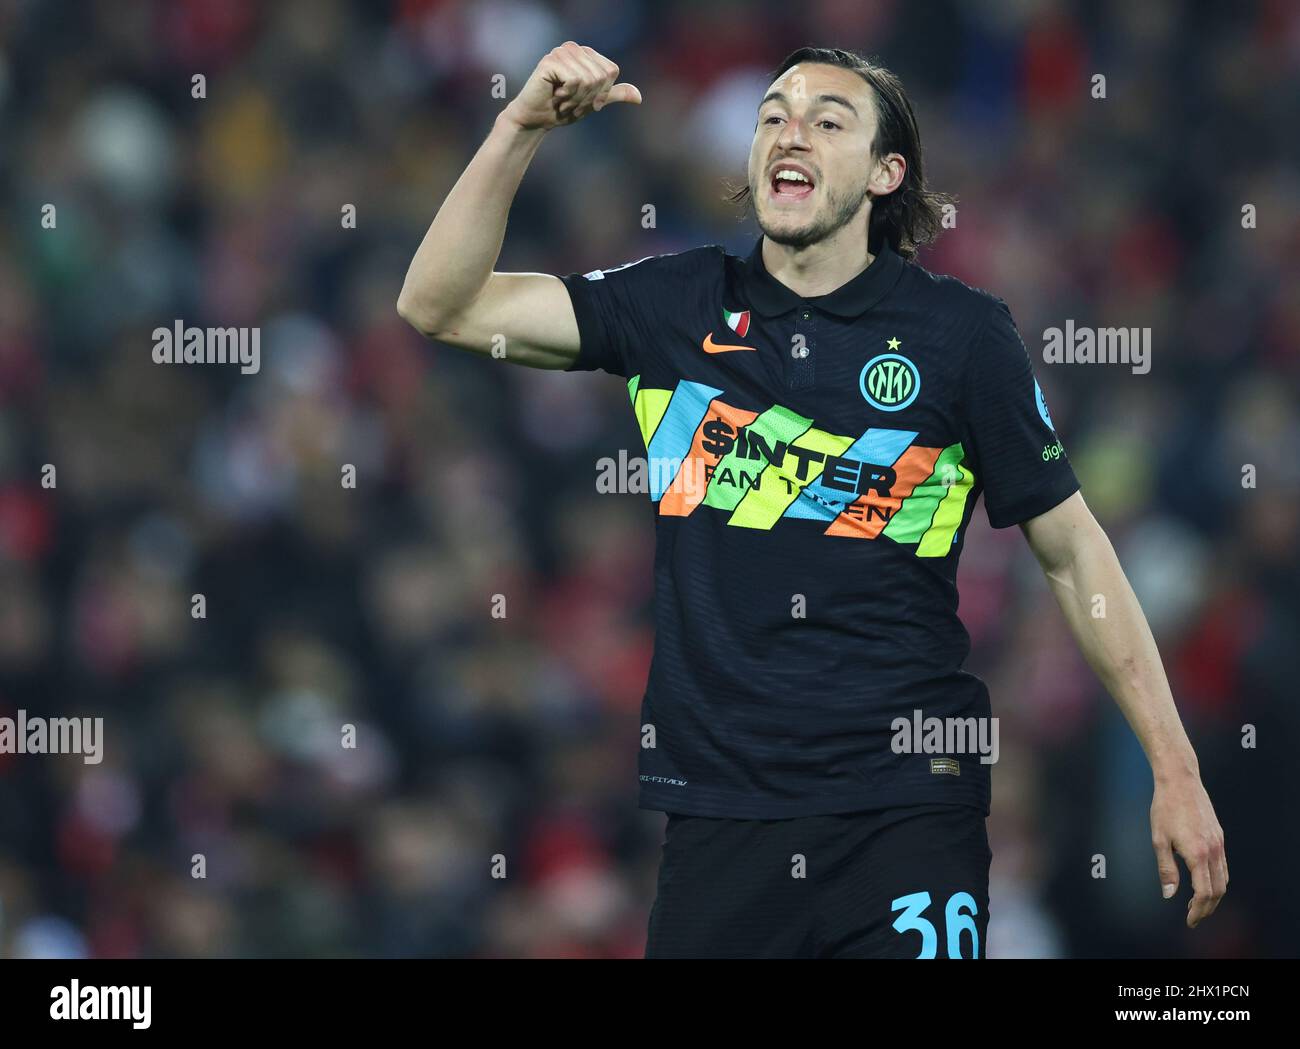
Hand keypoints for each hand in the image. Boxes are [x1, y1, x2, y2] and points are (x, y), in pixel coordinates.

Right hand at [502, 41, 640, 131]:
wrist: (536, 119)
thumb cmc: (563, 110)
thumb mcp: (593, 102)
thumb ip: (614, 95)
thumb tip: (639, 97)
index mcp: (586, 53)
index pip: (611, 71)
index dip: (602, 93)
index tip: (585, 101)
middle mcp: (574, 48)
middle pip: (602, 76)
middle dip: (589, 98)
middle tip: (572, 103)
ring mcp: (561, 52)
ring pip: (590, 79)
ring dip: (578, 99)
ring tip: (563, 101)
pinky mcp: (551, 60)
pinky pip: (576, 80)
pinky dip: (568, 95)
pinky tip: (556, 96)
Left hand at [1150, 771, 1227, 927]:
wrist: (1180, 781)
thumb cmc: (1165, 808)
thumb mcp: (1158, 839)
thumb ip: (1165, 869)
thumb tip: (1169, 894)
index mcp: (1197, 854)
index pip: (1204, 893)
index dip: (1198, 910)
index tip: (1189, 920)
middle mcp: (1213, 850)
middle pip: (1218, 890)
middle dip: (1207, 908)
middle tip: (1193, 917)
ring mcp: (1219, 843)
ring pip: (1223, 879)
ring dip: (1213, 896)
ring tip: (1197, 904)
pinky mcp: (1219, 837)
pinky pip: (1223, 866)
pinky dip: (1217, 880)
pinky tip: (1204, 882)